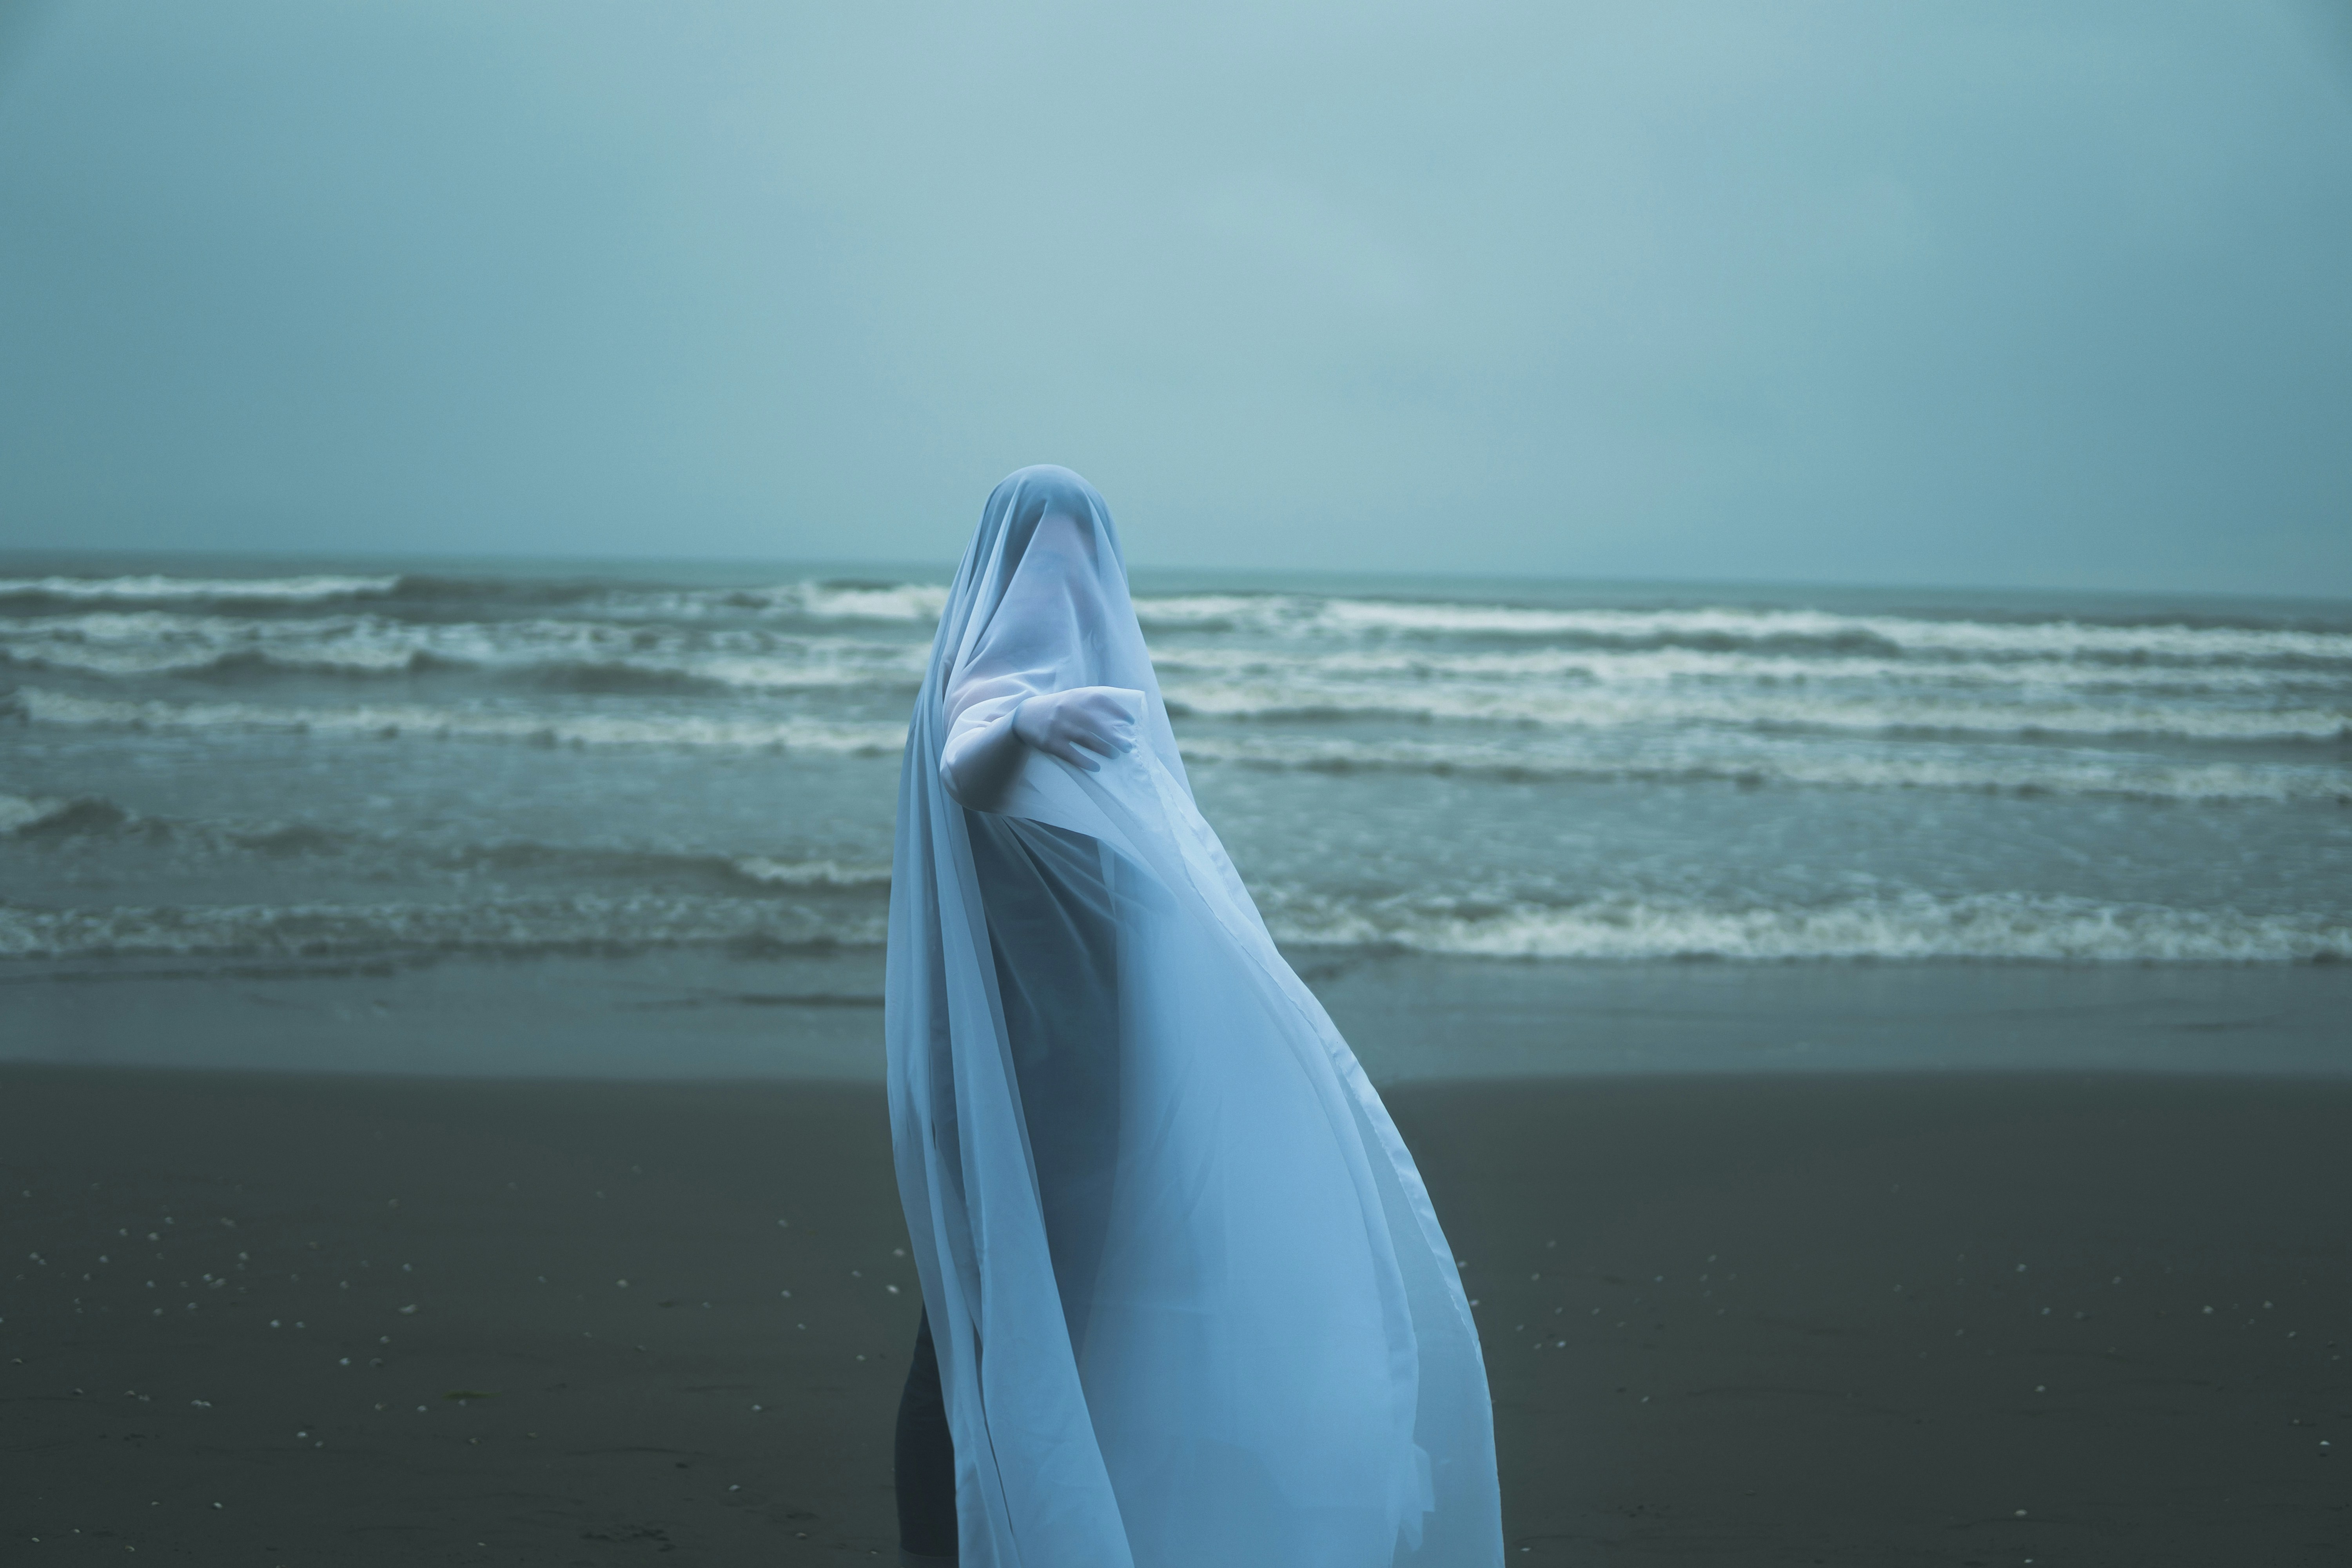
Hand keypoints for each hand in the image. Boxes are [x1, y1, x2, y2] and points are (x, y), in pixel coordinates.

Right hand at [1012, 686, 1140, 771]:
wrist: (1026, 716)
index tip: (1131, 722)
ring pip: (1084, 738)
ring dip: (1102, 748)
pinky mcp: (1050, 742)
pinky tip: (1095, 767)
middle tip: (1128, 746)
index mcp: (1076, 697)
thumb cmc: (1058, 708)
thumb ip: (1092, 702)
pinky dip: (1083, 761)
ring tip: (1115, 755)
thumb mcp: (1073, 698)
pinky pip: (1069, 753)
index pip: (1100, 700)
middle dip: (1113, 736)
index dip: (1117, 710)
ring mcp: (1058, 726)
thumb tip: (1119, 718)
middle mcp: (1067, 709)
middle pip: (1094, 724)